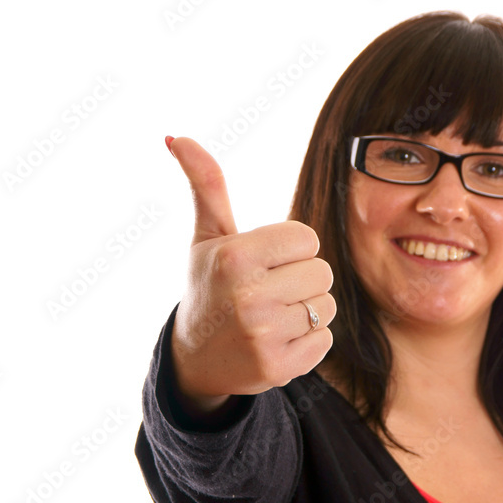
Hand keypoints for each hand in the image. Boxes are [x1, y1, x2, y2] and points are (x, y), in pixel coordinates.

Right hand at [168, 136, 335, 405]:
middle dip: (300, 279)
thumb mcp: (207, 235)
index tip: (265, 261)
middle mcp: (249, 297)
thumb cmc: (209, 285)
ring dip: (306, 310)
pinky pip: (324, 340)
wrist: (194, 358)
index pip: (308, 239)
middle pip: (322, 273)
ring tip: (272, 315)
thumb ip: (206, 183)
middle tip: (268, 290)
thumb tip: (175, 134)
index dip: (292, 249)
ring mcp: (264, 336)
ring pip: (326, 307)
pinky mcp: (278, 368)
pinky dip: (307, 341)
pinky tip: (276, 340)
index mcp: (235, 257)